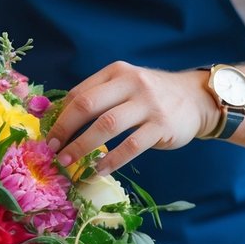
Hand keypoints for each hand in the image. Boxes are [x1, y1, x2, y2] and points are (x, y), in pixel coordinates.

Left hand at [47, 63, 221, 173]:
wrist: (196, 98)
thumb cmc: (151, 96)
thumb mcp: (126, 85)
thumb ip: (98, 96)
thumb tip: (59, 119)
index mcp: (116, 72)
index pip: (80, 93)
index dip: (60, 116)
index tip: (48, 136)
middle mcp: (131, 83)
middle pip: (88, 106)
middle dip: (65, 130)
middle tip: (52, 151)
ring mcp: (148, 104)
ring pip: (107, 126)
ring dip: (83, 147)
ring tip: (69, 164)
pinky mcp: (162, 125)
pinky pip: (131, 146)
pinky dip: (111, 160)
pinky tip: (98, 171)